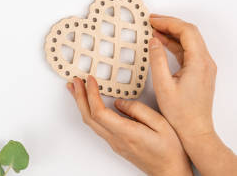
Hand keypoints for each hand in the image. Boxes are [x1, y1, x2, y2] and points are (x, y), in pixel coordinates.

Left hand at [67, 76, 192, 175]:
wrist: (170, 173)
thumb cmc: (170, 151)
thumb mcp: (160, 124)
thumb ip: (138, 110)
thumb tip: (118, 102)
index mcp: (126, 133)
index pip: (99, 112)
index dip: (91, 94)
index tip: (89, 80)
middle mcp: (116, 139)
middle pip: (89, 117)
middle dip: (79, 97)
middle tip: (75, 81)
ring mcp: (114, 142)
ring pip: (90, 122)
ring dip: (81, 104)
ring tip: (76, 89)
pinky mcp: (116, 143)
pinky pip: (97, 125)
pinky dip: (89, 111)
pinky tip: (89, 104)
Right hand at [148, 15, 215, 138]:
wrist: (194, 130)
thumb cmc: (181, 113)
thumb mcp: (163, 85)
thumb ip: (157, 60)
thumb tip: (153, 41)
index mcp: (199, 63)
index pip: (187, 31)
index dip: (168, 22)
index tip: (152, 20)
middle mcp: (205, 62)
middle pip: (190, 32)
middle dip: (170, 23)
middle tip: (151, 21)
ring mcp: (204, 66)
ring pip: (190, 40)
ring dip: (172, 32)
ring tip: (153, 30)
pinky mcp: (200, 71)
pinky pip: (188, 50)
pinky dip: (174, 43)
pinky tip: (161, 44)